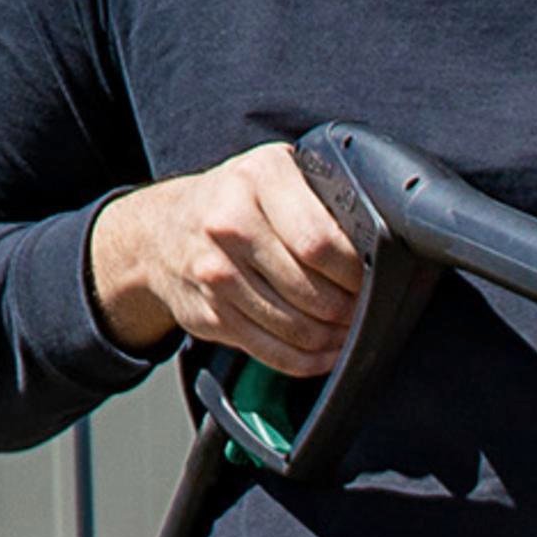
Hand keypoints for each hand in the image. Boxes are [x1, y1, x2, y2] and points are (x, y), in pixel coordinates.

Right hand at [87, 142, 360, 371]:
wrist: (159, 230)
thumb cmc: (234, 202)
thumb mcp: (274, 174)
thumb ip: (318, 197)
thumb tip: (377, 241)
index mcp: (258, 178)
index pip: (321, 242)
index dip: (356, 271)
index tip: (373, 278)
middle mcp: (229, 224)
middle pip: (313, 291)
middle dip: (350, 309)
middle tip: (364, 309)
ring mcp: (215, 273)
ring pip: (299, 328)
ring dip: (334, 338)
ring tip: (348, 329)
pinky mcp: (210, 315)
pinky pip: (275, 353)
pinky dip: (310, 361)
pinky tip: (325, 352)